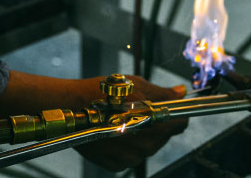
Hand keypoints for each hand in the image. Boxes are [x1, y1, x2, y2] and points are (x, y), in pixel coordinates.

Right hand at [0, 72, 188, 171]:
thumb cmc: (101, 92)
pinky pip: (130, 157)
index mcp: (154, 122)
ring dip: (143, 134)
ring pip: (148, 148)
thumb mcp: (135, 84)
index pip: (180, 124)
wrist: (70, 106)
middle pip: (164, 136)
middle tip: (141, 108)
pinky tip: (115, 130)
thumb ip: (161, 92)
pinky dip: (127, 146)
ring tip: (124, 118)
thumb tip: (181, 93)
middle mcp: (144, 144)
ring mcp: (129, 157)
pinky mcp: (116, 165)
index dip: (178, 114)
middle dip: (158, 123)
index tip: (172, 107)